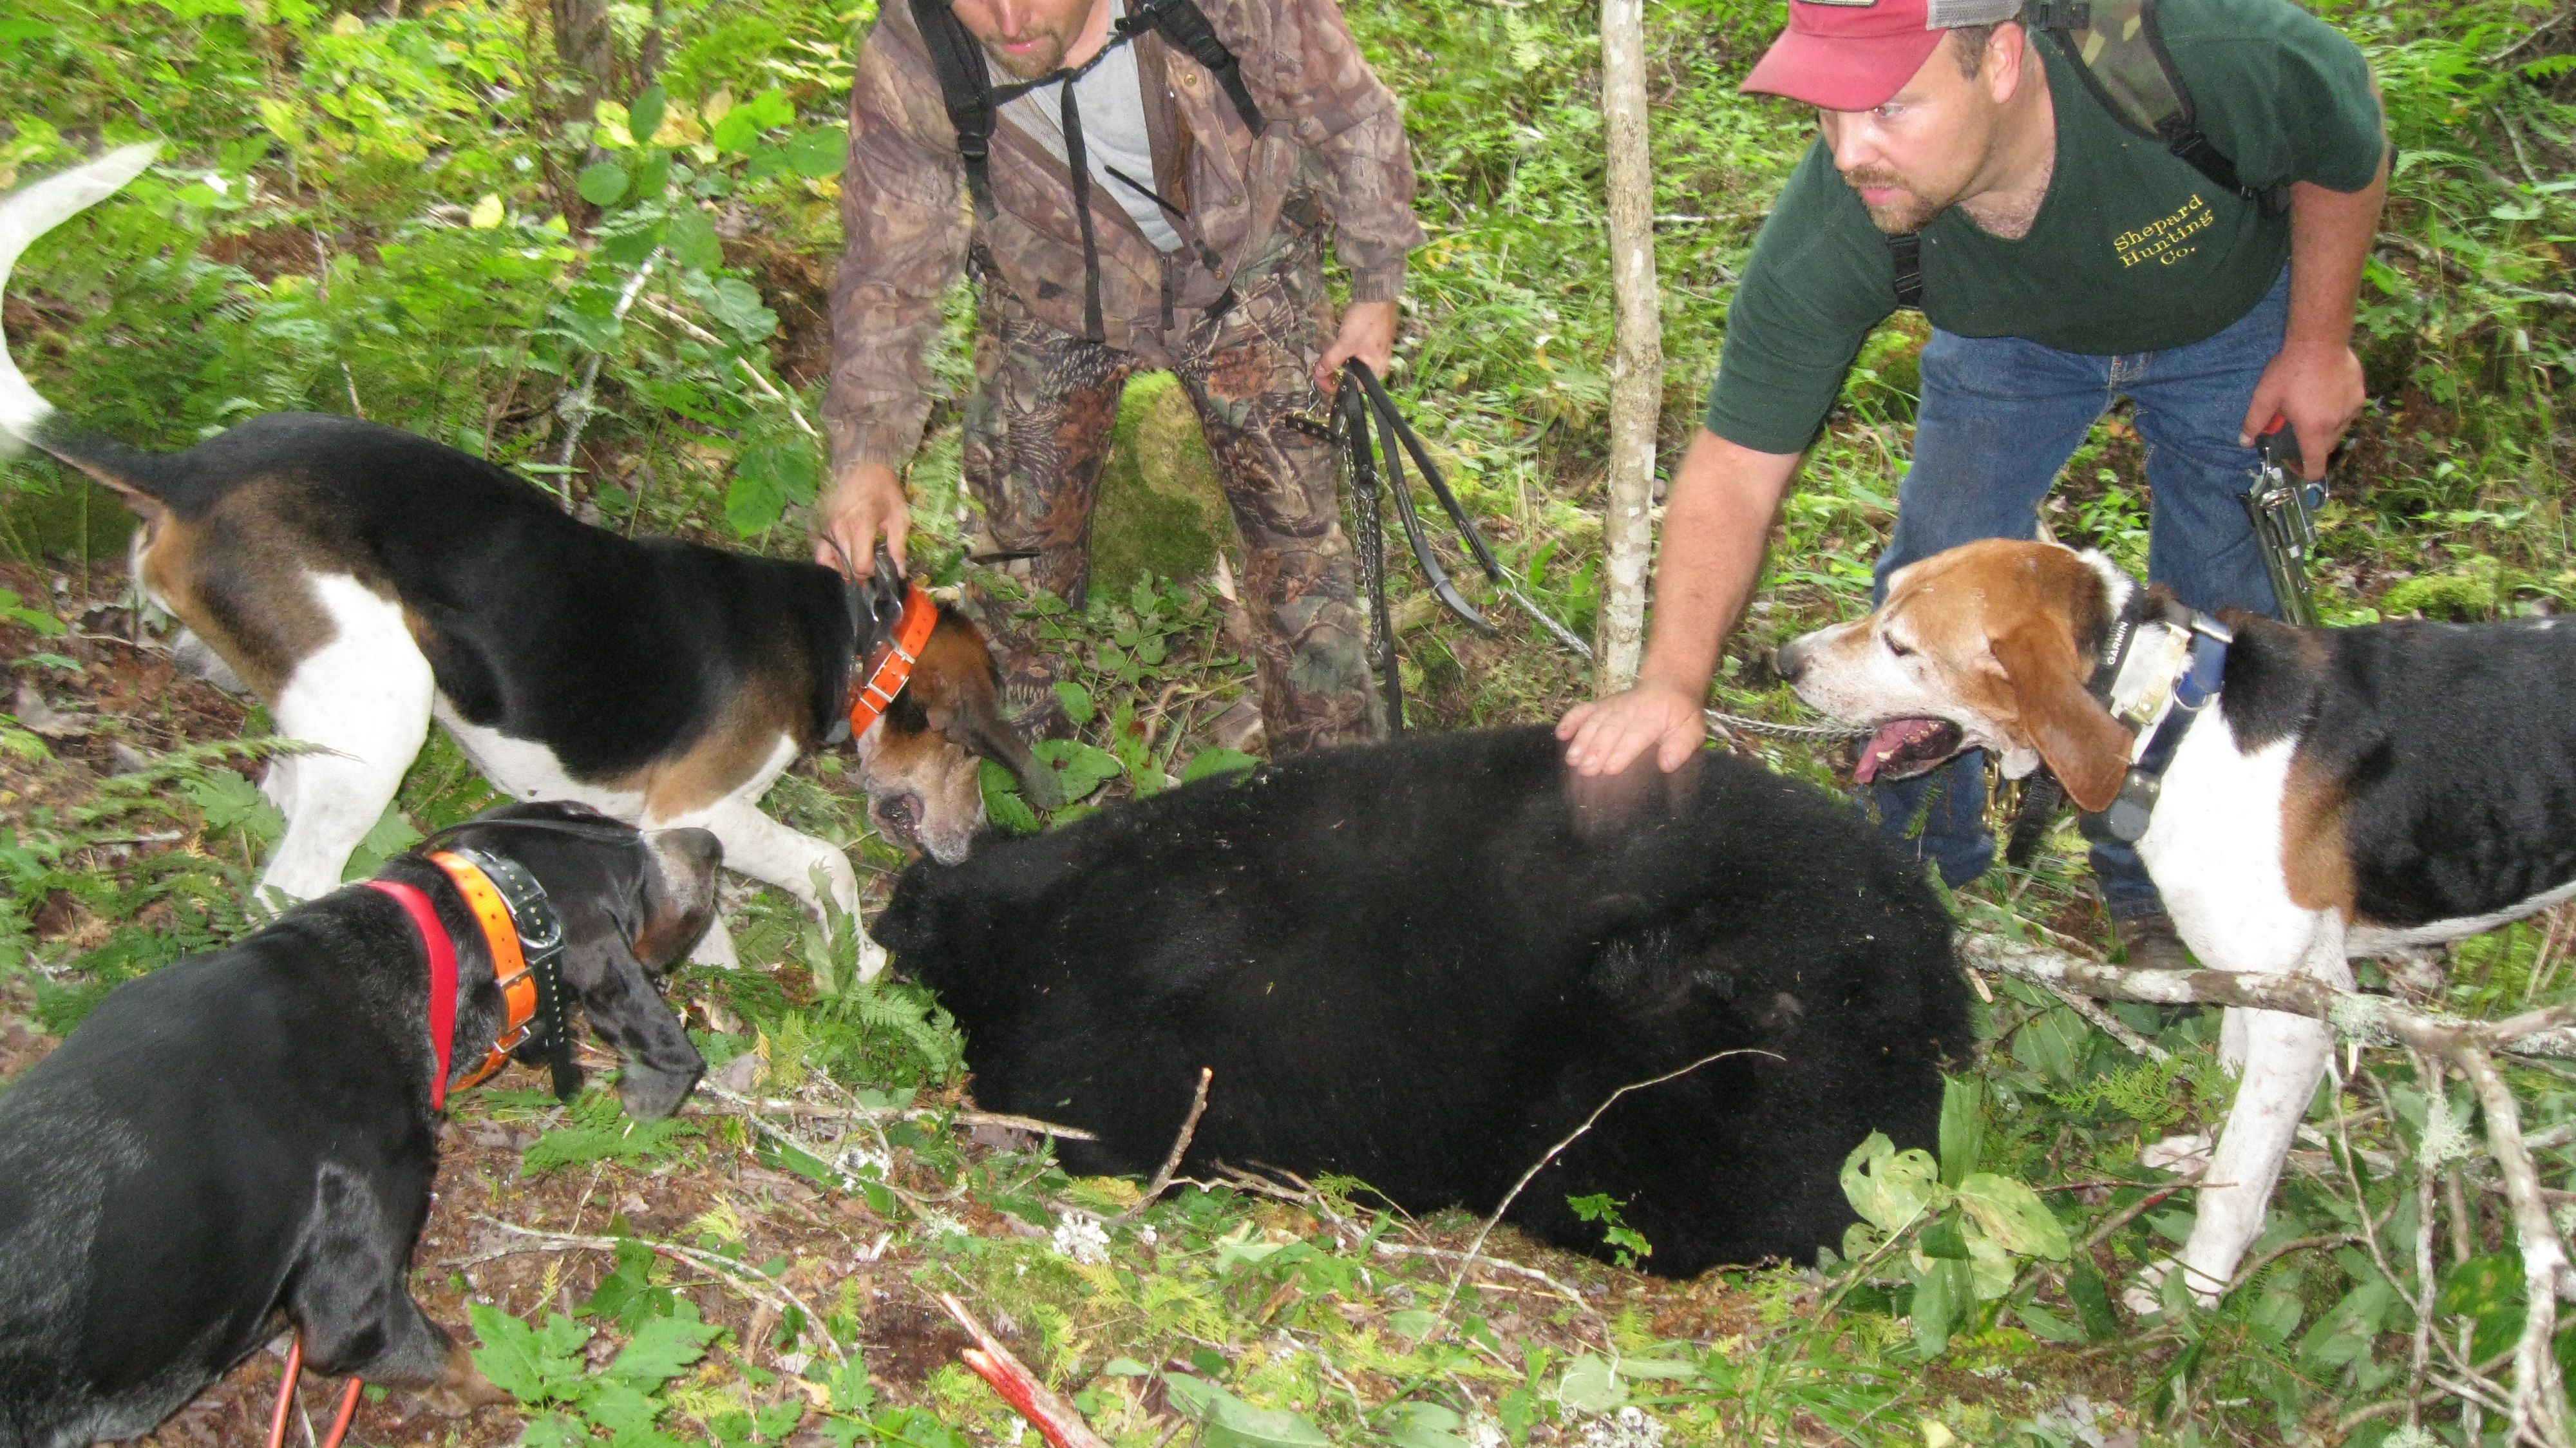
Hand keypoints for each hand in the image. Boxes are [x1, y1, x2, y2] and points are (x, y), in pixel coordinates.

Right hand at [814, 461, 909, 574]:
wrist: (862, 467)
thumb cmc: (884, 490)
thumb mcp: (899, 516)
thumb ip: (898, 546)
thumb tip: (900, 572)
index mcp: (860, 525)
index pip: (860, 565)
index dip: (872, 573)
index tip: (881, 567)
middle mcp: (838, 528)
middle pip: (846, 568)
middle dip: (861, 573)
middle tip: (872, 565)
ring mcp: (826, 528)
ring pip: (831, 563)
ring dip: (846, 569)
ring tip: (858, 564)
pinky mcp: (819, 526)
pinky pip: (820, 553)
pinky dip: (831, 562)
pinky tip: (844, 560)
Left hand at [1314, 299, 1398, 392]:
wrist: (1376, 296)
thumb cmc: (1366, 321)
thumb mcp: (1345, 343)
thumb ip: (1331, 361)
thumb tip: (1318, 373)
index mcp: (1376, 370)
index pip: (1353, 388)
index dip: (1334, 386)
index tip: (1320, 379)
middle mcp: (1379, 366)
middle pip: (1353, 378)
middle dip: (1335, 374)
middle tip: (1320, 369)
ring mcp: (1377, 354)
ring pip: (1354, 366)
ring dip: (1339, 364)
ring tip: (1326, 359)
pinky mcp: (1373, 344)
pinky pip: (1357, 355)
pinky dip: (1346, 355)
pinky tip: (1338, 348)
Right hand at [1556, 676, 1706, 776]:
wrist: (1669, 683)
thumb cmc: (1680, 713)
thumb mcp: (1693, 729)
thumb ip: (1682, 746)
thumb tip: (1668, 764)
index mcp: (1654, 716)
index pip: (1636, 735)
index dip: (1622, 752)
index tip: (1610, 769)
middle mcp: (1630, 708)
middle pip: (1610, 729)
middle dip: (1596, 750)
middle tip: (1585, 770)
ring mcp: (1613, 705)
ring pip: (1594, 721)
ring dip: (1581, 740)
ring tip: (1572, 759)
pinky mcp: (1601, 704)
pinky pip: (1583, 709)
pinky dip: (1570, 720)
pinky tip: (1560, 734)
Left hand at [2239, 340, 2363, 482]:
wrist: (2320, 340)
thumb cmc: (2290, 370)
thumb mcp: (2264, 397)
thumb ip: (2254, 423)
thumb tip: (2244, 442)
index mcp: (2313, 429)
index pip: (2316, 465)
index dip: (2308, 472)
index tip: (2300, 470)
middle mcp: (2336, 423)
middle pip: (2326, 447)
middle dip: (2312, 447)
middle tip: (2297, 434)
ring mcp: (2351, 408)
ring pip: (2339, 430)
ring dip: (2326, 428)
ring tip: (2310, 412)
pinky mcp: (2360, 394)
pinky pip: (2348, 412)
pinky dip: (2337, 412)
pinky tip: (2325, 397)